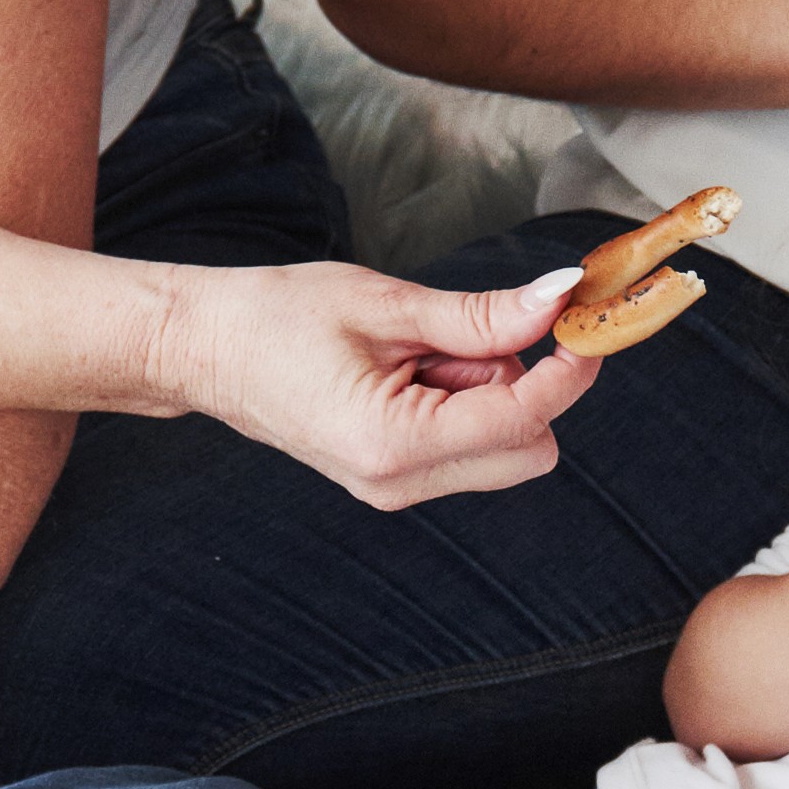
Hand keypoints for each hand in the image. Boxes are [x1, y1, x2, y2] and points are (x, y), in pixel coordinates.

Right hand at [156, 259, 599, 504]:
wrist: (204, 349)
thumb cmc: (277, 318)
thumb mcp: (386, 303)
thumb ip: (482, 315)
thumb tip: (561, 298)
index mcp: (394, 442)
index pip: (524, 417)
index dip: (569, 368)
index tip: (584, 317)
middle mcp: (400, 483)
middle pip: (529, 448)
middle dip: (522, 386)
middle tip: (457, 334)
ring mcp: (395, 489)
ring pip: (503, 449)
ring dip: (486, 392)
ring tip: (413, 351)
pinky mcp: (392, 479)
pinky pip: (466, 447)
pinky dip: (461, 403)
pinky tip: (407, 372)